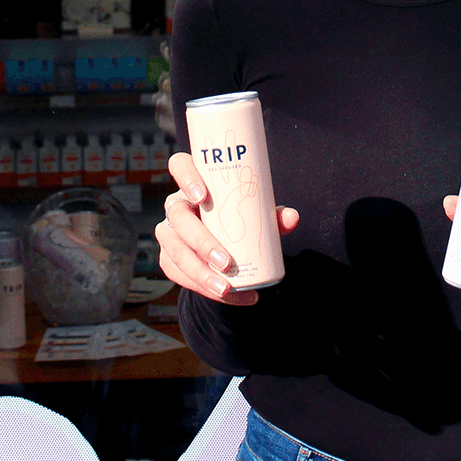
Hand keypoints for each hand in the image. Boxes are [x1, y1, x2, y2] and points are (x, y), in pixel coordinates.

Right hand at [156, 151, 299, 305]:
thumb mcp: (256, 216)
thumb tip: (292, 218)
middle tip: (226, 263)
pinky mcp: (168, 259)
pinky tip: (229, 295)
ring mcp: (169, 233)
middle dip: (201, 242)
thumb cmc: (240, 220)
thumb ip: (273, 216)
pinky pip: (179, 275)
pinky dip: (204, 289)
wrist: (227, 246)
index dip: (186, 177)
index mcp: (194, 184)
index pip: (179, 165)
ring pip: (175, 252)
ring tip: (226, 288)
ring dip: (200, 274)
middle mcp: (176, 206)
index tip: (204, 197)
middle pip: (178, 218)